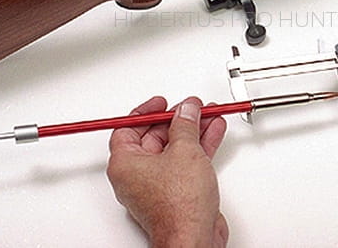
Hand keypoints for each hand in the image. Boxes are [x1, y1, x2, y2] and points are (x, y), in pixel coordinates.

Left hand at [107, 96, 228, 247]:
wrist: (194, 237)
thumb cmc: (178, 206)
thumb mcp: (184, 150)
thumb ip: (185, 125)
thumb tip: (186, 110)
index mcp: (125, 164)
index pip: (129, 128)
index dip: (147, 112)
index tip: (162, 103)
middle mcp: (137, 175)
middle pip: (155, 137)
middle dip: (177, 120)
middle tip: (192, 107)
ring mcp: (157, 185)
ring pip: (174, 149)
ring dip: (193, 131)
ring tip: (208, 115)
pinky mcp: (177, 193)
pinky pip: (185, 162)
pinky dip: (199, 147)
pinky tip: (212, 132)